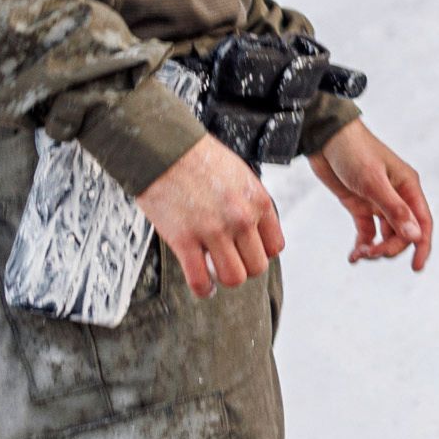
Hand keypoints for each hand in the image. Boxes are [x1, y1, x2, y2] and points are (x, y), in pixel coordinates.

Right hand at [137, 138, 282, 296]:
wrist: (164, 149)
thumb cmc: (199, 158)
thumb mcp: (241, 175)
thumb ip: (250, 203)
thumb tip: (252, 230)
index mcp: (258, 201)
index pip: (274, 246)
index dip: (260, 253)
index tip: (246, 251)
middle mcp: (241, 218)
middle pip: (257, 266)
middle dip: (243, 268)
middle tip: (228, 262)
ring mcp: (213, 230)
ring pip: (234, 277)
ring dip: (224, 279)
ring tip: (215, 273)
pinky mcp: (184, 239)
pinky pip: (200, 279)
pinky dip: (202, 289)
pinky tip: (202, 286)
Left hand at [309, 119, 433, 269]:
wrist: (324, 138)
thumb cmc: (354, 152)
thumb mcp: (373, 182)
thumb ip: (394, 210)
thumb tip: (415, 236)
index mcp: (408, 187)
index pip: (422, 222)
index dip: (422, 245)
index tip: (416, 267)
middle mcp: (397, 195)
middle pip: (403, 232)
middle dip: (390, 247)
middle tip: (372, 254)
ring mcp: (377, 201)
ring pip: (385, 234)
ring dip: (375, 247)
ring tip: (360, 254)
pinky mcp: (359, 204)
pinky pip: (366, 231)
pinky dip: (362, 244)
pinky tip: (354, 255)